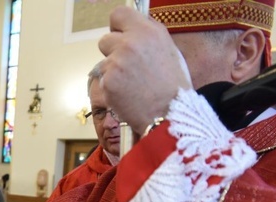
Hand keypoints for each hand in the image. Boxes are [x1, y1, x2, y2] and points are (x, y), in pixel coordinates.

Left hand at [98, 7, 191, 133]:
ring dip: (112, 72)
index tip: (121, 36)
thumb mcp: (168, 49)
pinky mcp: (108, 81)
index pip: (118, 14)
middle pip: (105, 40)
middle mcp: (130, 43)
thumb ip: (147, 36)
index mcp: (148, 31)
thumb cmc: (172, 84)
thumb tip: (132, 28)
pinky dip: (111, 87)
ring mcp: (116, 63)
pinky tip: (127, 94)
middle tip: (128, 67)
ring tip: (132, 84)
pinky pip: (103, 80)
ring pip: (103, 63)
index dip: (118, 26)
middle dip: (112, 52)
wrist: (170, 113)